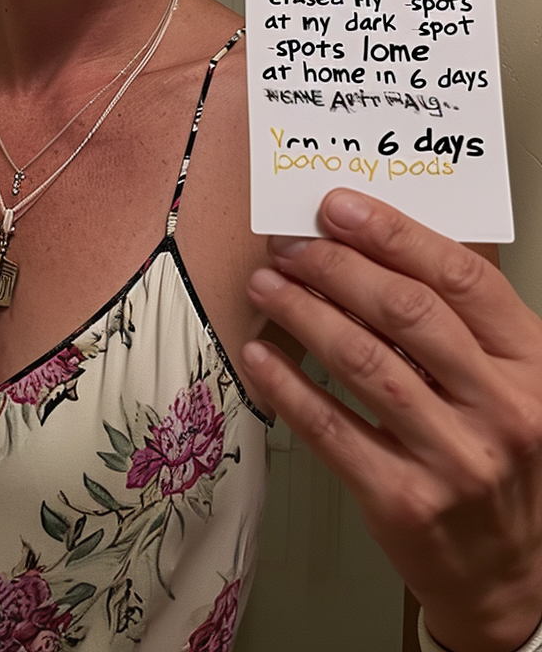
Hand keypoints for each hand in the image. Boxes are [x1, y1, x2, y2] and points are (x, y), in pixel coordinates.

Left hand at [241, 188, 541, 651]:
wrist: (511, 571)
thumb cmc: (501, 451)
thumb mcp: (510, 375)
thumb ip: (463, 313)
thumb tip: (384, 234)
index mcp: (530, 362)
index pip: (460, 277)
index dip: (393, 233)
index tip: (338, 207)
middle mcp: (500, 408)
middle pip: (407, 312)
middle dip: (337, 266)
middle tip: (292, 245)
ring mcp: (454, 459)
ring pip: (363, 362)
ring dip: (304, 313)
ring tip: (268, 285)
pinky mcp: (403, 501)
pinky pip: (331, 428)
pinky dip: (288, 384)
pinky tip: (261, 354)